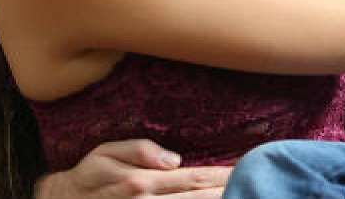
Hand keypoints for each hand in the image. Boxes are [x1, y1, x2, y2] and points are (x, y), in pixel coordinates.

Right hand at [35, 140, 230, 198]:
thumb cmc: (85, 179)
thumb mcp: (104, 154)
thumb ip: (138, 150)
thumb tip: (175, 159)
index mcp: (142, 182)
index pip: (194, 177)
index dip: (223, 175)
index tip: (247, 168)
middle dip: (230, 192)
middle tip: (259, 185)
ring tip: (246, 195)